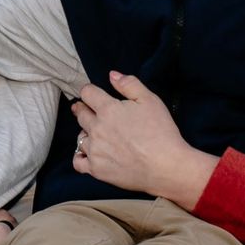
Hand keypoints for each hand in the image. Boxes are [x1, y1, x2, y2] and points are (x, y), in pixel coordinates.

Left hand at [71, 72, 218, 211]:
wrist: (166, 167)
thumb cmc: (161, 132)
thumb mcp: (150, 100)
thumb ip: (129, 84)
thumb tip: (112, 75)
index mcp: (108, 109)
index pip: (87, 93)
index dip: (89, 91)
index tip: (91, 93)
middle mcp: (97, 128)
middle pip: (81, 114)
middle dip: (82, 109)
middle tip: (83, 109)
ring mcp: (95, 150)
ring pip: (80, 137)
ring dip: (85, 133)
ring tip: (93, 133)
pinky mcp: (97, 169)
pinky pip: (78, 161)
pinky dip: (81, 156)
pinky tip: (87, 154)